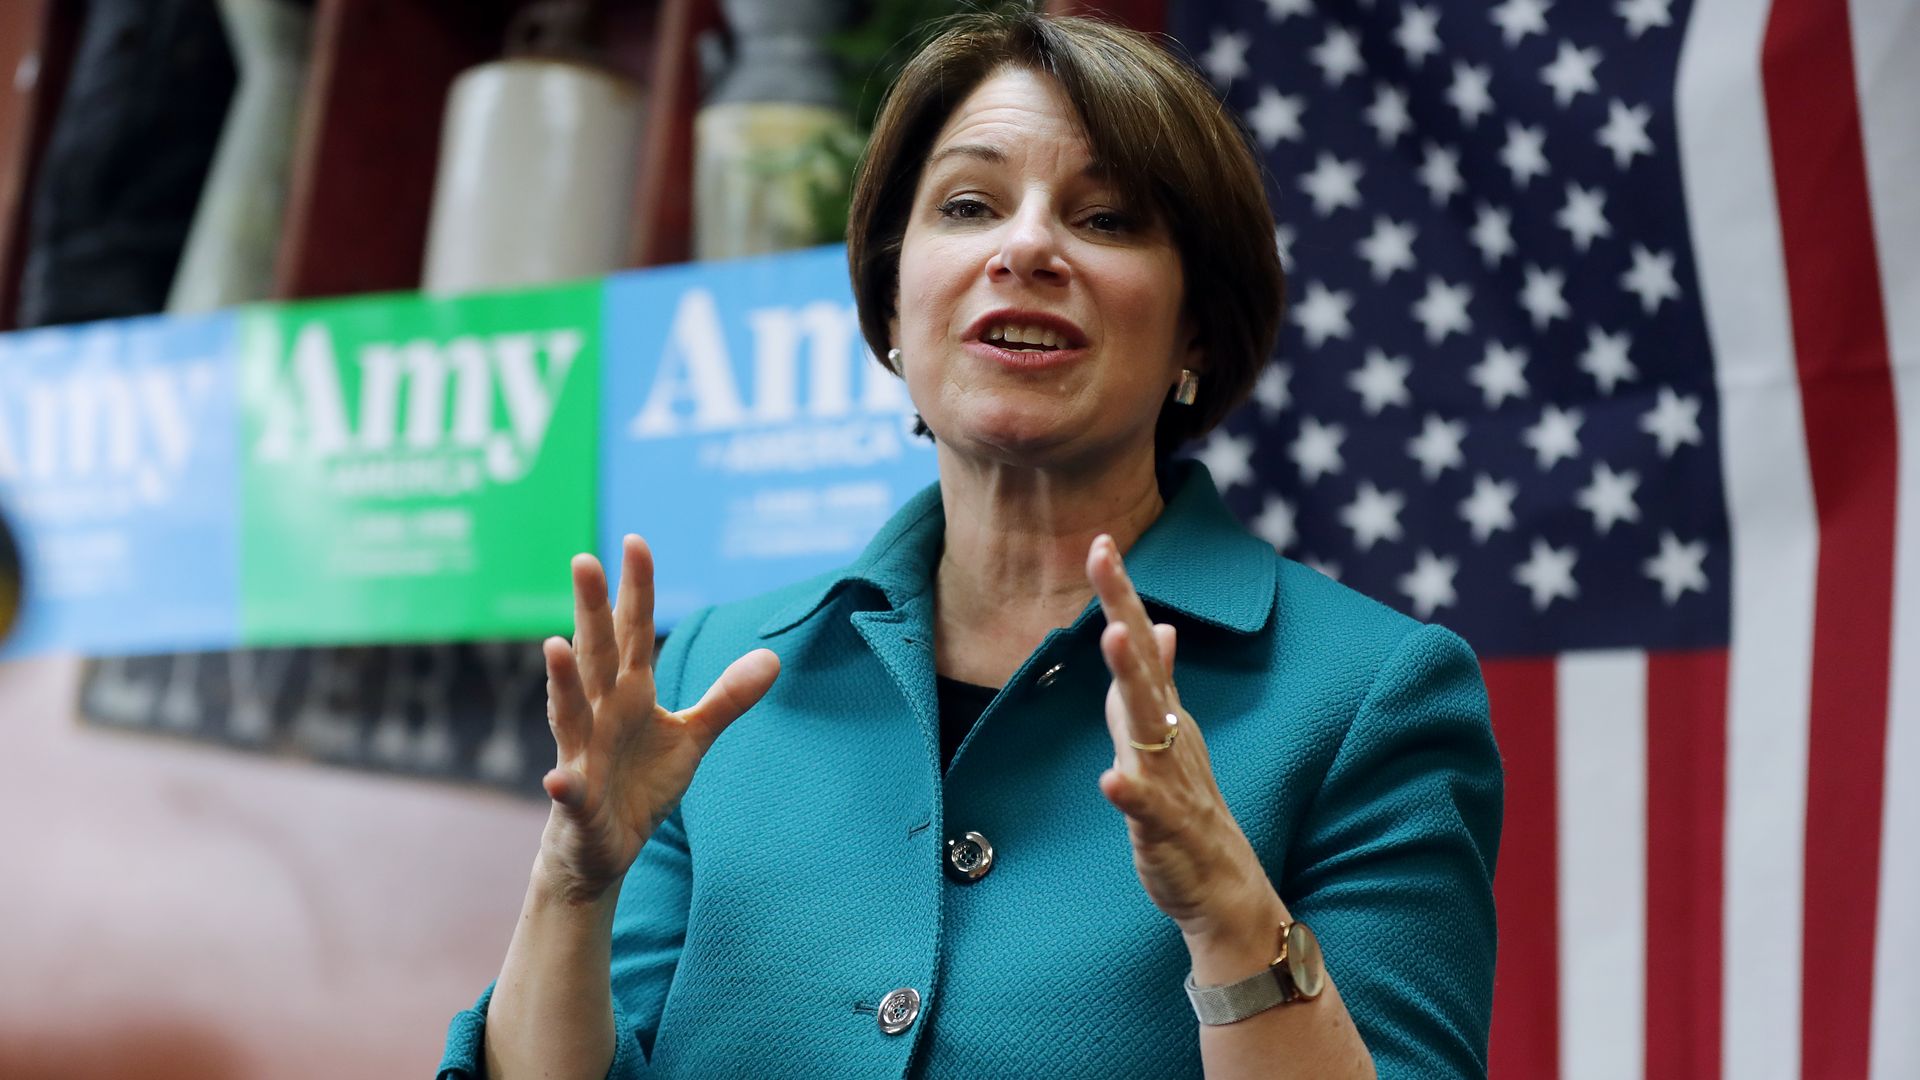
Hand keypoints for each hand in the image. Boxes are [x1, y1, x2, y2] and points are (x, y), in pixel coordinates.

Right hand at [536, 534, 779, 905]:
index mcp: (629, 693)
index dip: (636, 590)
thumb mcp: (691, 738)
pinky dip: (564, 785)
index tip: (636, 542)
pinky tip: (557, 780)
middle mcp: (599, 713)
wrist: (602, 848)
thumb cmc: (640, 783)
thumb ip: (726, 697)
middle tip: (584, 560)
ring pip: (569, 712)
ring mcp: (582, 754)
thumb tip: (773, 658)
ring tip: (556, 645)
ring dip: (562, 681)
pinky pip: (570, 791)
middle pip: (597, 654)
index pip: (633, 631)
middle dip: (591, 609)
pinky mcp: (578, 801)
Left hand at [1086, 534, 1280, 944]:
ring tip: (1112, 637)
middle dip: (1124, 608)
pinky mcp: (1165, 825)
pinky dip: (1130, 791)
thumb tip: (1164, 628)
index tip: (1100, 540)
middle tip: (1104, 557)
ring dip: (1130, 680)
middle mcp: (1170, 733)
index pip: (1143, 641)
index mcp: (1165, 712)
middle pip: (1145, 662)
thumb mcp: (1172, 735)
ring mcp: (1170, 777)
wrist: (1223, 885)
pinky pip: (1146, 806)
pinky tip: (1111, 778)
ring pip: (1147, 723)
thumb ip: (1160, 684)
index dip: (1122, 592)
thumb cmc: (1189, 807)